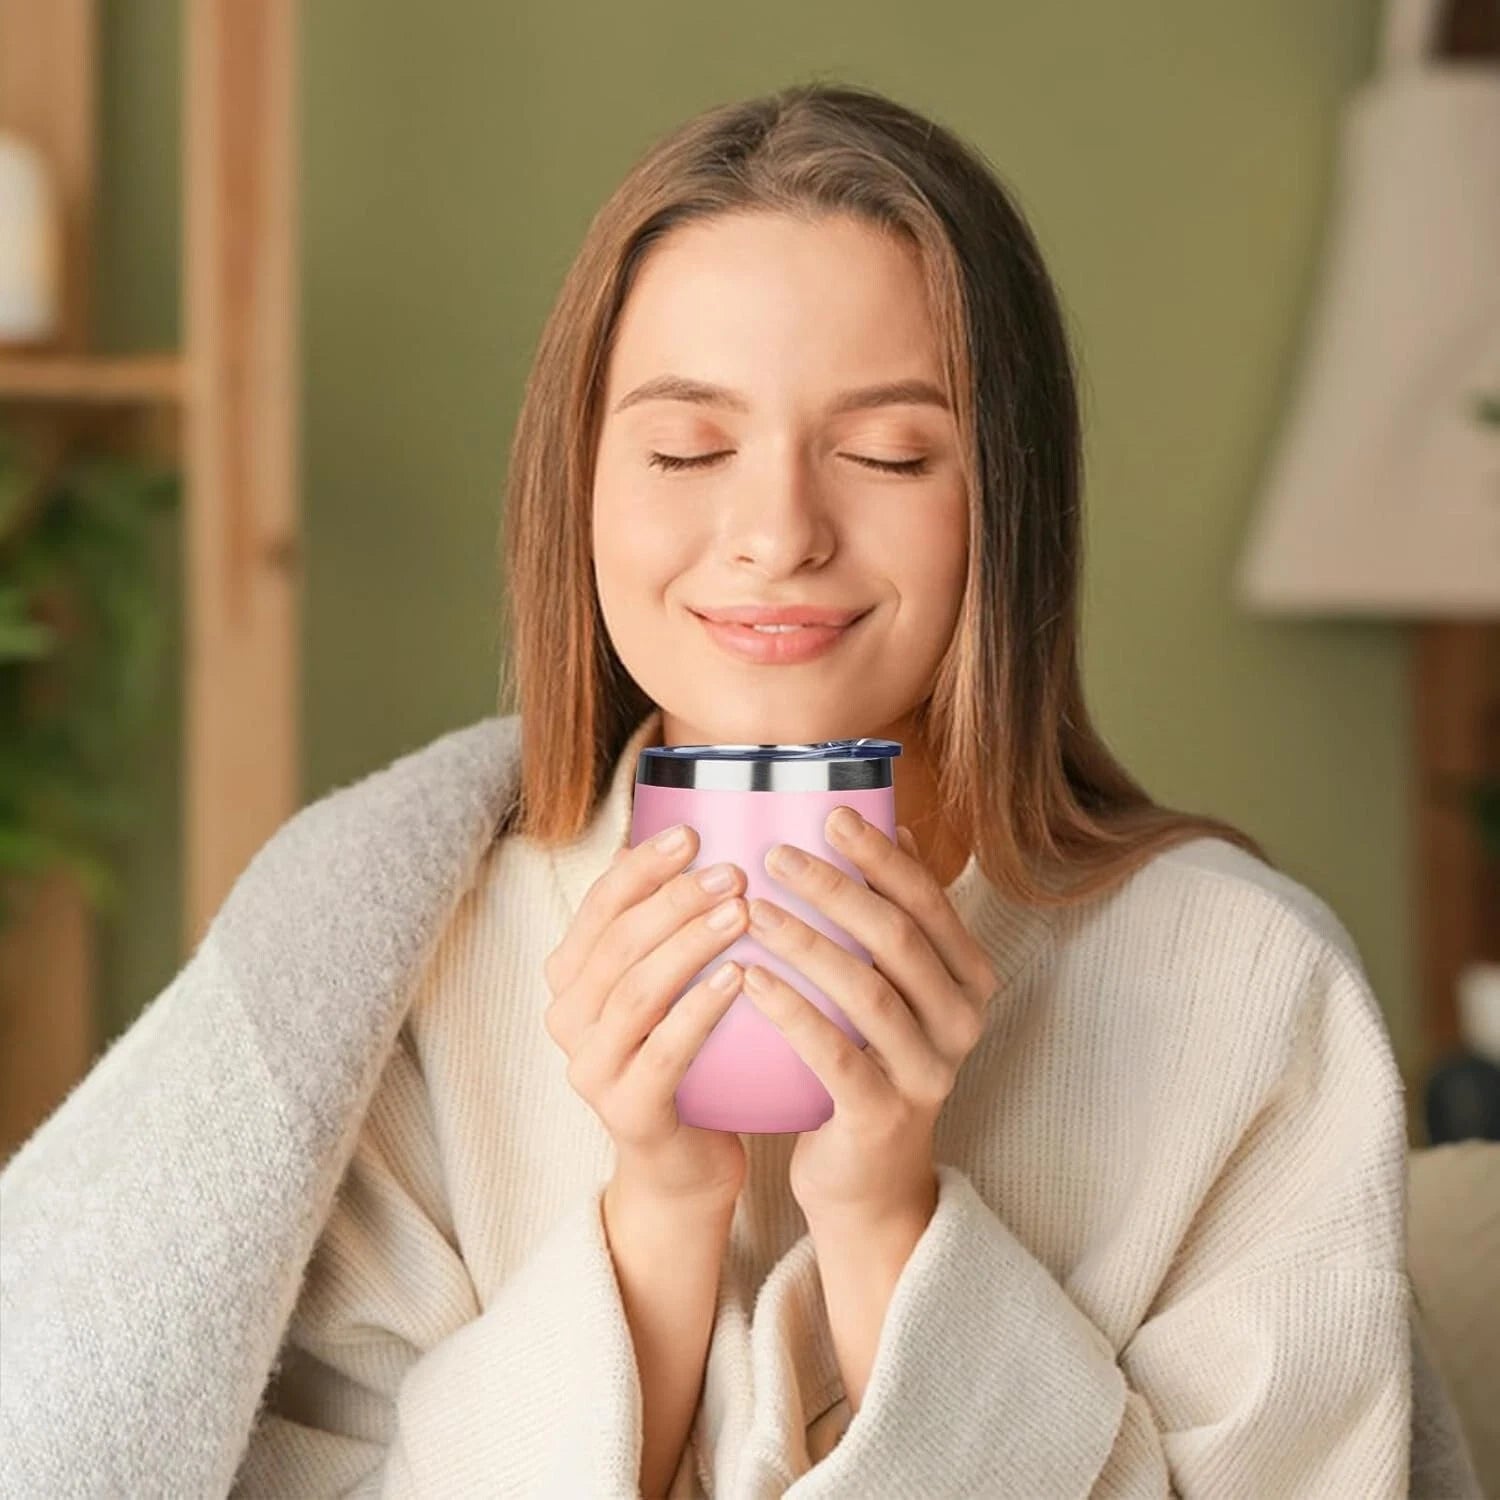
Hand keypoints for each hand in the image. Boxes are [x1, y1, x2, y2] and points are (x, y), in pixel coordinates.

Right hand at [543, 824, 749, 1205]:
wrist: (687, 1164)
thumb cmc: (689, 1056)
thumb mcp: (670, 984)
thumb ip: (668, 925)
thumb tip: (702, 832)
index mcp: (571, 977)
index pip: (598, 906)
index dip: (642, 867)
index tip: (693, 834)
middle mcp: (567, 1019)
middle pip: (618, 943)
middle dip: (675, 899)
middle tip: (734, 871)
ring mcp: (591, 1068)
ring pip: (636, 992)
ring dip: (690, 945)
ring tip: (742, 912)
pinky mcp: (627, 1111)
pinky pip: (663, 1051)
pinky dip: (701, 1009)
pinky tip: (740, 977)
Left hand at [741, 812, 997, 1222]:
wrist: (867, 1178)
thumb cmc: (868, 1059)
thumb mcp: (890, 987)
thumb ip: (892, 916)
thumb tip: (884, 820)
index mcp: (968, 978)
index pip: (928, 901)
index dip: (881, 856)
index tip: (829, 813)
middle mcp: (962, 1021)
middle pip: (899, 938)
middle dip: (835, 889)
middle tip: (774, 855)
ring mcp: (929, 1072)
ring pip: (867, 992)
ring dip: (806, 943)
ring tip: (751, 910)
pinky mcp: (884, 1116)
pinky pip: (835, 1054)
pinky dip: (790, 1011)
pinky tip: (748, 977)